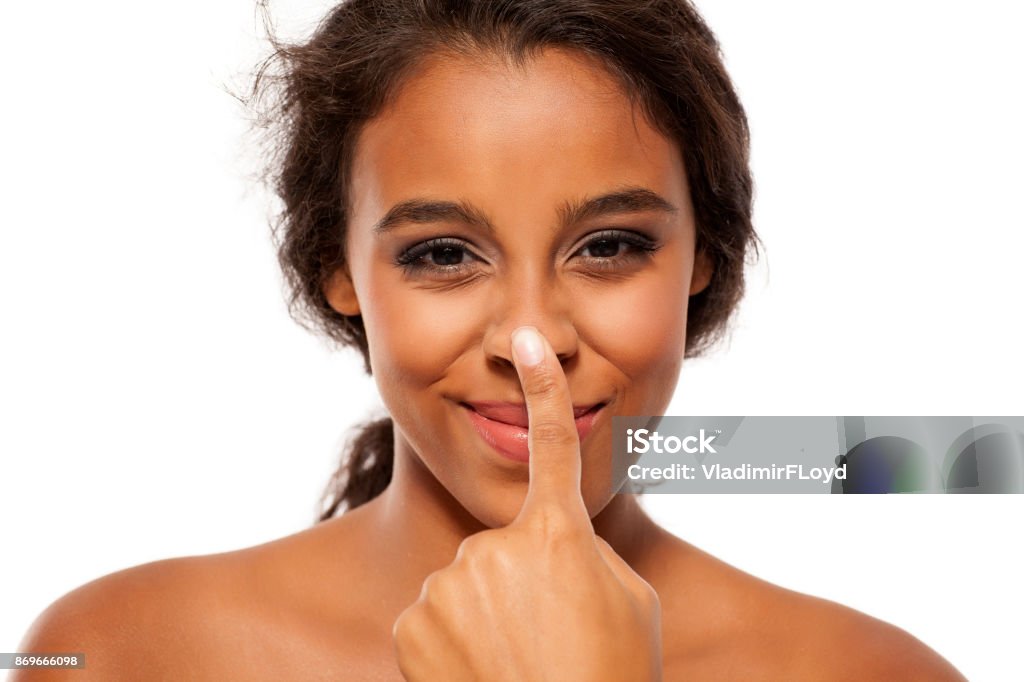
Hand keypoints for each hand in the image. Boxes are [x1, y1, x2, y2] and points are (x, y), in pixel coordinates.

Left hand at [392, 326, 662, 680]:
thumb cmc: (612, 674)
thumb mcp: (627, 602)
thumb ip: (584, 552)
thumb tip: (548, 542)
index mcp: (559, 534)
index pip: (553, 443)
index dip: (543, 387)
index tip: (527, 341)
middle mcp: (496, 548)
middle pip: (503, 547)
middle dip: (521, 581)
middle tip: (549, 634)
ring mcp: (449, 585)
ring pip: (466, 585)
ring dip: (487, 616)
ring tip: (518, 660)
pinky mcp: (411, 624)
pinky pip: (433, 619)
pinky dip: (451, 645)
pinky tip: (480, 673)